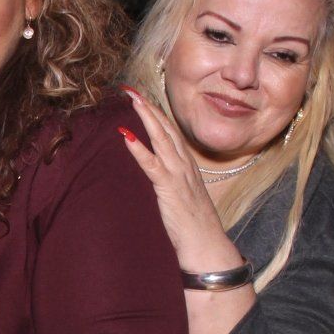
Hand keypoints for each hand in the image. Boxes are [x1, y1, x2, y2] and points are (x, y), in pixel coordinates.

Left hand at [120, 91, 239, 272]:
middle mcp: (185, 165)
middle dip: (149, 107)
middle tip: (131, 88)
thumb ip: (172, 182)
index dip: (157, 113)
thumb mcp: (183, 197)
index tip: (143, 97)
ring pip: (161, 139)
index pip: (171, 132)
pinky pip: (152, 165)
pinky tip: (126, 135)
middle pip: (166, 128)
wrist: (207, 245)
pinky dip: (139, 149)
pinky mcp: (170, 188)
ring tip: (131, 99)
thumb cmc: (194, 226)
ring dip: (145, 117)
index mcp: (187, 165)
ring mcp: (179, 175)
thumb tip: (160, 176)